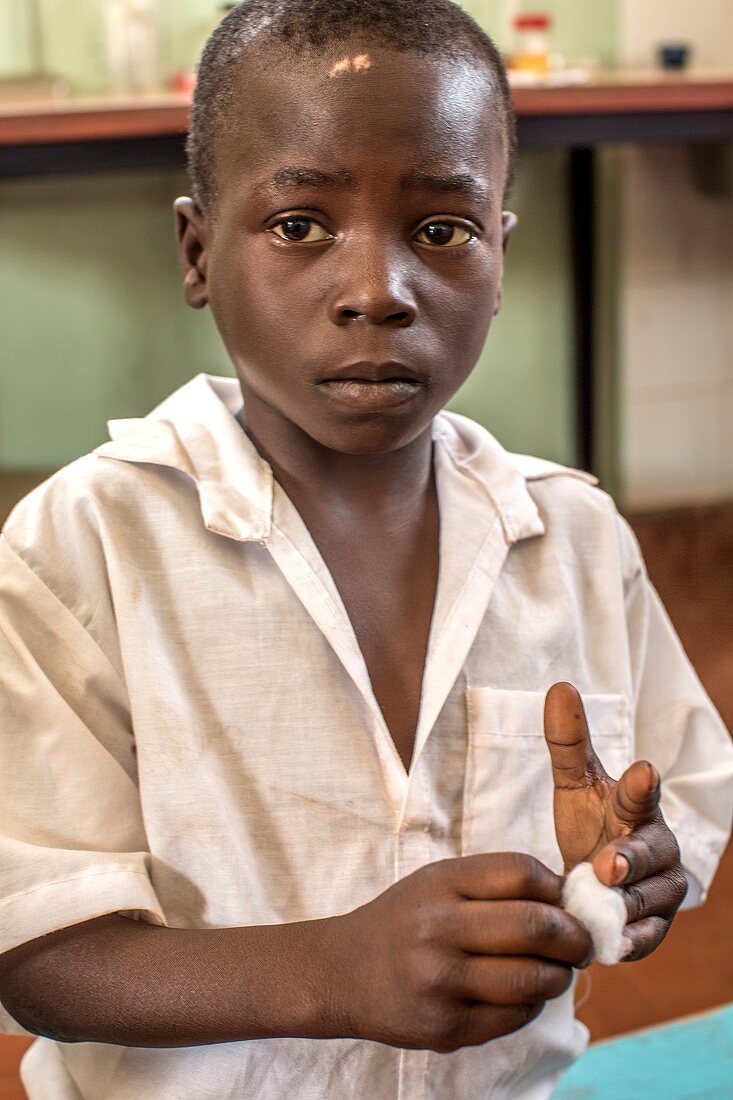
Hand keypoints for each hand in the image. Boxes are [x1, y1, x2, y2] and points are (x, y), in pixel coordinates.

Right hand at [328, 852, 591, 1052]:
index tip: (565, 900)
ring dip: (561, 975)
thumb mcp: (438, 882)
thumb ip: (496, 884)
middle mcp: (438, 929)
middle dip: (576, 936)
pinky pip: (514, 1017)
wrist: (343, 972)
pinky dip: (533, 1004)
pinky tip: (524, 993)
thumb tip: (570, 898)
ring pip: (533, 979)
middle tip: (583, 942)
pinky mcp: (445, 1029)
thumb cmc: (405, 920)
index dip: (558, 887)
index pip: (523, 872)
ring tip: (558, 970)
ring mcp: (441, 983)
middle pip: (537, 927)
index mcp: (440, 883)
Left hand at [543, 681, 687, 960]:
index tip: (643, 771)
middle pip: (650, 852)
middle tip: (604, 866)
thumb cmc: (592, 821)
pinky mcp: (655, 926)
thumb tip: (560, 686)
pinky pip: (646, 938)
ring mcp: (660, 888)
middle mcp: (656, 846)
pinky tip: (611, 943)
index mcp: (636, 804)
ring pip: (649, 899)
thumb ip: (567, 742)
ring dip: (624, 903)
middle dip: (629, 859)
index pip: (641, 792)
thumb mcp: (574, 783)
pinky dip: (629, 941)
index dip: (642, 784)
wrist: (595, 878)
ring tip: (596, 905)